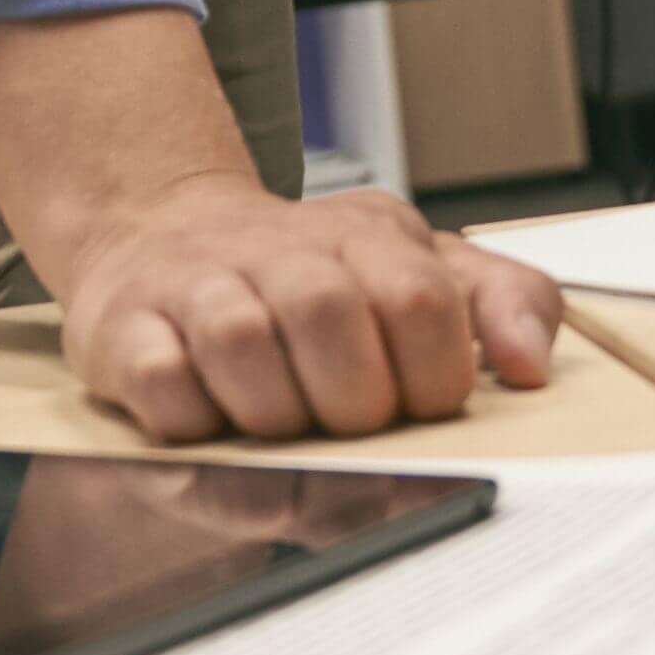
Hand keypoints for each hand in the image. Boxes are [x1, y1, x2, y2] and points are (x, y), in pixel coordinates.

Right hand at [53, 173, 560, 444]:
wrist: (157, 231)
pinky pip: (160, 382)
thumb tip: (532, 370)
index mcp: (364, 236)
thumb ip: (503, 300)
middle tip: (350, 422)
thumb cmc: (307, 272)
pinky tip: (211, 418)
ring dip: (274, 411)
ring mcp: (193, 286)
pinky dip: (194, 420)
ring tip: (283, 423)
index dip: (432, 376)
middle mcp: (275, 250)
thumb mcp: (417, 261)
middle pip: (329, 315)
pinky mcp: (123, 329)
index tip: (420, 405)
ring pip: (240, 343)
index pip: (421, 300)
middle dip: (353, 399)